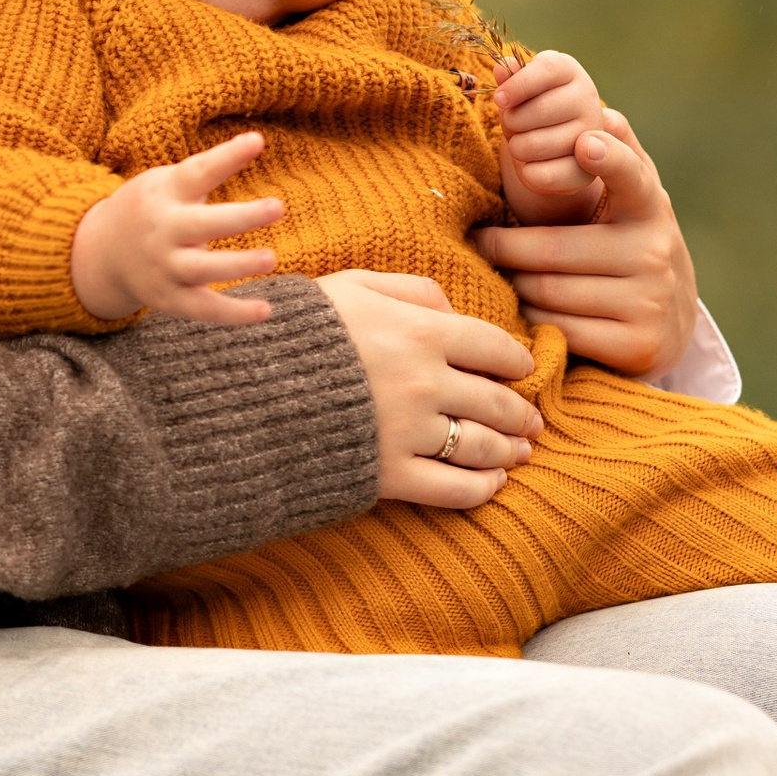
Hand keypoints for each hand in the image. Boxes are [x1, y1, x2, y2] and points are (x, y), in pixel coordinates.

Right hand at [70, 135, 283, 327]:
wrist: (101, 252)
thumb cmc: (151, 208)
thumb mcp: (167, 181)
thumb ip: (206, 168)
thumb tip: (255, 141)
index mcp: (165, 193)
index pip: (198, 172)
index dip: (227, 157)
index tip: (257, 141)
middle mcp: (164, 230)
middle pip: (202, 225)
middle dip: (240, 217)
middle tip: (277, 206)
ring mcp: (165, 267)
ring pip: (203, 269)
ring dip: (238, 265)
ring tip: (271, 258)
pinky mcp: (170, 299)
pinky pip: (204, 309)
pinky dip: (234, 314)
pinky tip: (265, 310)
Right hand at [313, 269, 541, 507]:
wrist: (243, 388)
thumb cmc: (297, 331)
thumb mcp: (352, 286)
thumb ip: (411, 290)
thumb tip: (454, 312)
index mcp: (422, 332)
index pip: (495, 348)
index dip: (516, 362)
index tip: (522, 371)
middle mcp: (426, 383)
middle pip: (496, 402)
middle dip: (521, 414)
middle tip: (532, 422)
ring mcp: (409, 433)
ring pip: (482, 447)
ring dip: (510, 451)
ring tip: (520, 453)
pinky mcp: (388, 475)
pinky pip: (453, 488)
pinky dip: (482, 488)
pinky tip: (492, 484)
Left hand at [474, 112, 697, 379]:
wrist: (671, 326)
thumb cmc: (631, 247)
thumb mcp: (636, 202)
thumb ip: (620, 157)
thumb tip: (605, 113)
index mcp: (651, 208)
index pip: (632, 177)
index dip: (609, 159)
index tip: (584, 143)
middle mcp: (655, 253)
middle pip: (553, 249)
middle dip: (506, 248)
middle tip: (479, 242)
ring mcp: (649, 302)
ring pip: (549, 291)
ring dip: (515, 284)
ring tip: (505, 276)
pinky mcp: (637, 346)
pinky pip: (557, 329)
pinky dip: (531, 321)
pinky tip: (526, 312)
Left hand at [494, 46, 607, 219]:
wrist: (550, 147)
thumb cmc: (529, 109)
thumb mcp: (518, 89)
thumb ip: (510, 77)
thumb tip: (502, 66)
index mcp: (569, 71)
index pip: (547, 69)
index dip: (518, 85)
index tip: (500, 99)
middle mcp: (587, 98)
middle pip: (538, 110)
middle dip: (512, 121)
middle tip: (513, 124)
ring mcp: (591, 135)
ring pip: (535, 145)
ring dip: (517, 147)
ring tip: (523, 143)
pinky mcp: (586, 172)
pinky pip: (543, 175)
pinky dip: (527, 173)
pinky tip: (532, 165)